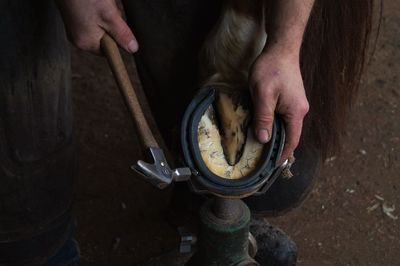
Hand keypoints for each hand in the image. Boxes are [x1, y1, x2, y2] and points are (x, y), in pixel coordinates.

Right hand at [56, 0, 137, 53]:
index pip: (109, 52)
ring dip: (106, 14)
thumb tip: (132, 49)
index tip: (117, 25)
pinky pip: (93, 17)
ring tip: (101, 4)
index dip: (117, 39)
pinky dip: (98, 9)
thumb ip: (122, 34)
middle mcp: (77, 37)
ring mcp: (75, 27)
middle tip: (108, 10)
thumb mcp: (109, 16)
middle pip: (105, 37)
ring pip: (100, 25)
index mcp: (85, 42)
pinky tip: (96, 2)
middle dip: (111, 24)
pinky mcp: (74, 16)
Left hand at [249, 46, 308, 162]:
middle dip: (277, 147)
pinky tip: (262, 126)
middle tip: (262, 158)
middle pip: (290, 135)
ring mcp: (296, 104)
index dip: (282, 155)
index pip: (292, 141)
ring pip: (286, 126)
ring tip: (260, 144)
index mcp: (296, 112)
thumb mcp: (262, 94)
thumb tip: (264, 139)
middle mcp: (300, 110)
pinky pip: (283, 117)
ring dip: (275, 135)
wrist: (281, 48)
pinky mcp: (291, 98)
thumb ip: (263, 117)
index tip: (272, 166)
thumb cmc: (271, 69)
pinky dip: (274, 124)